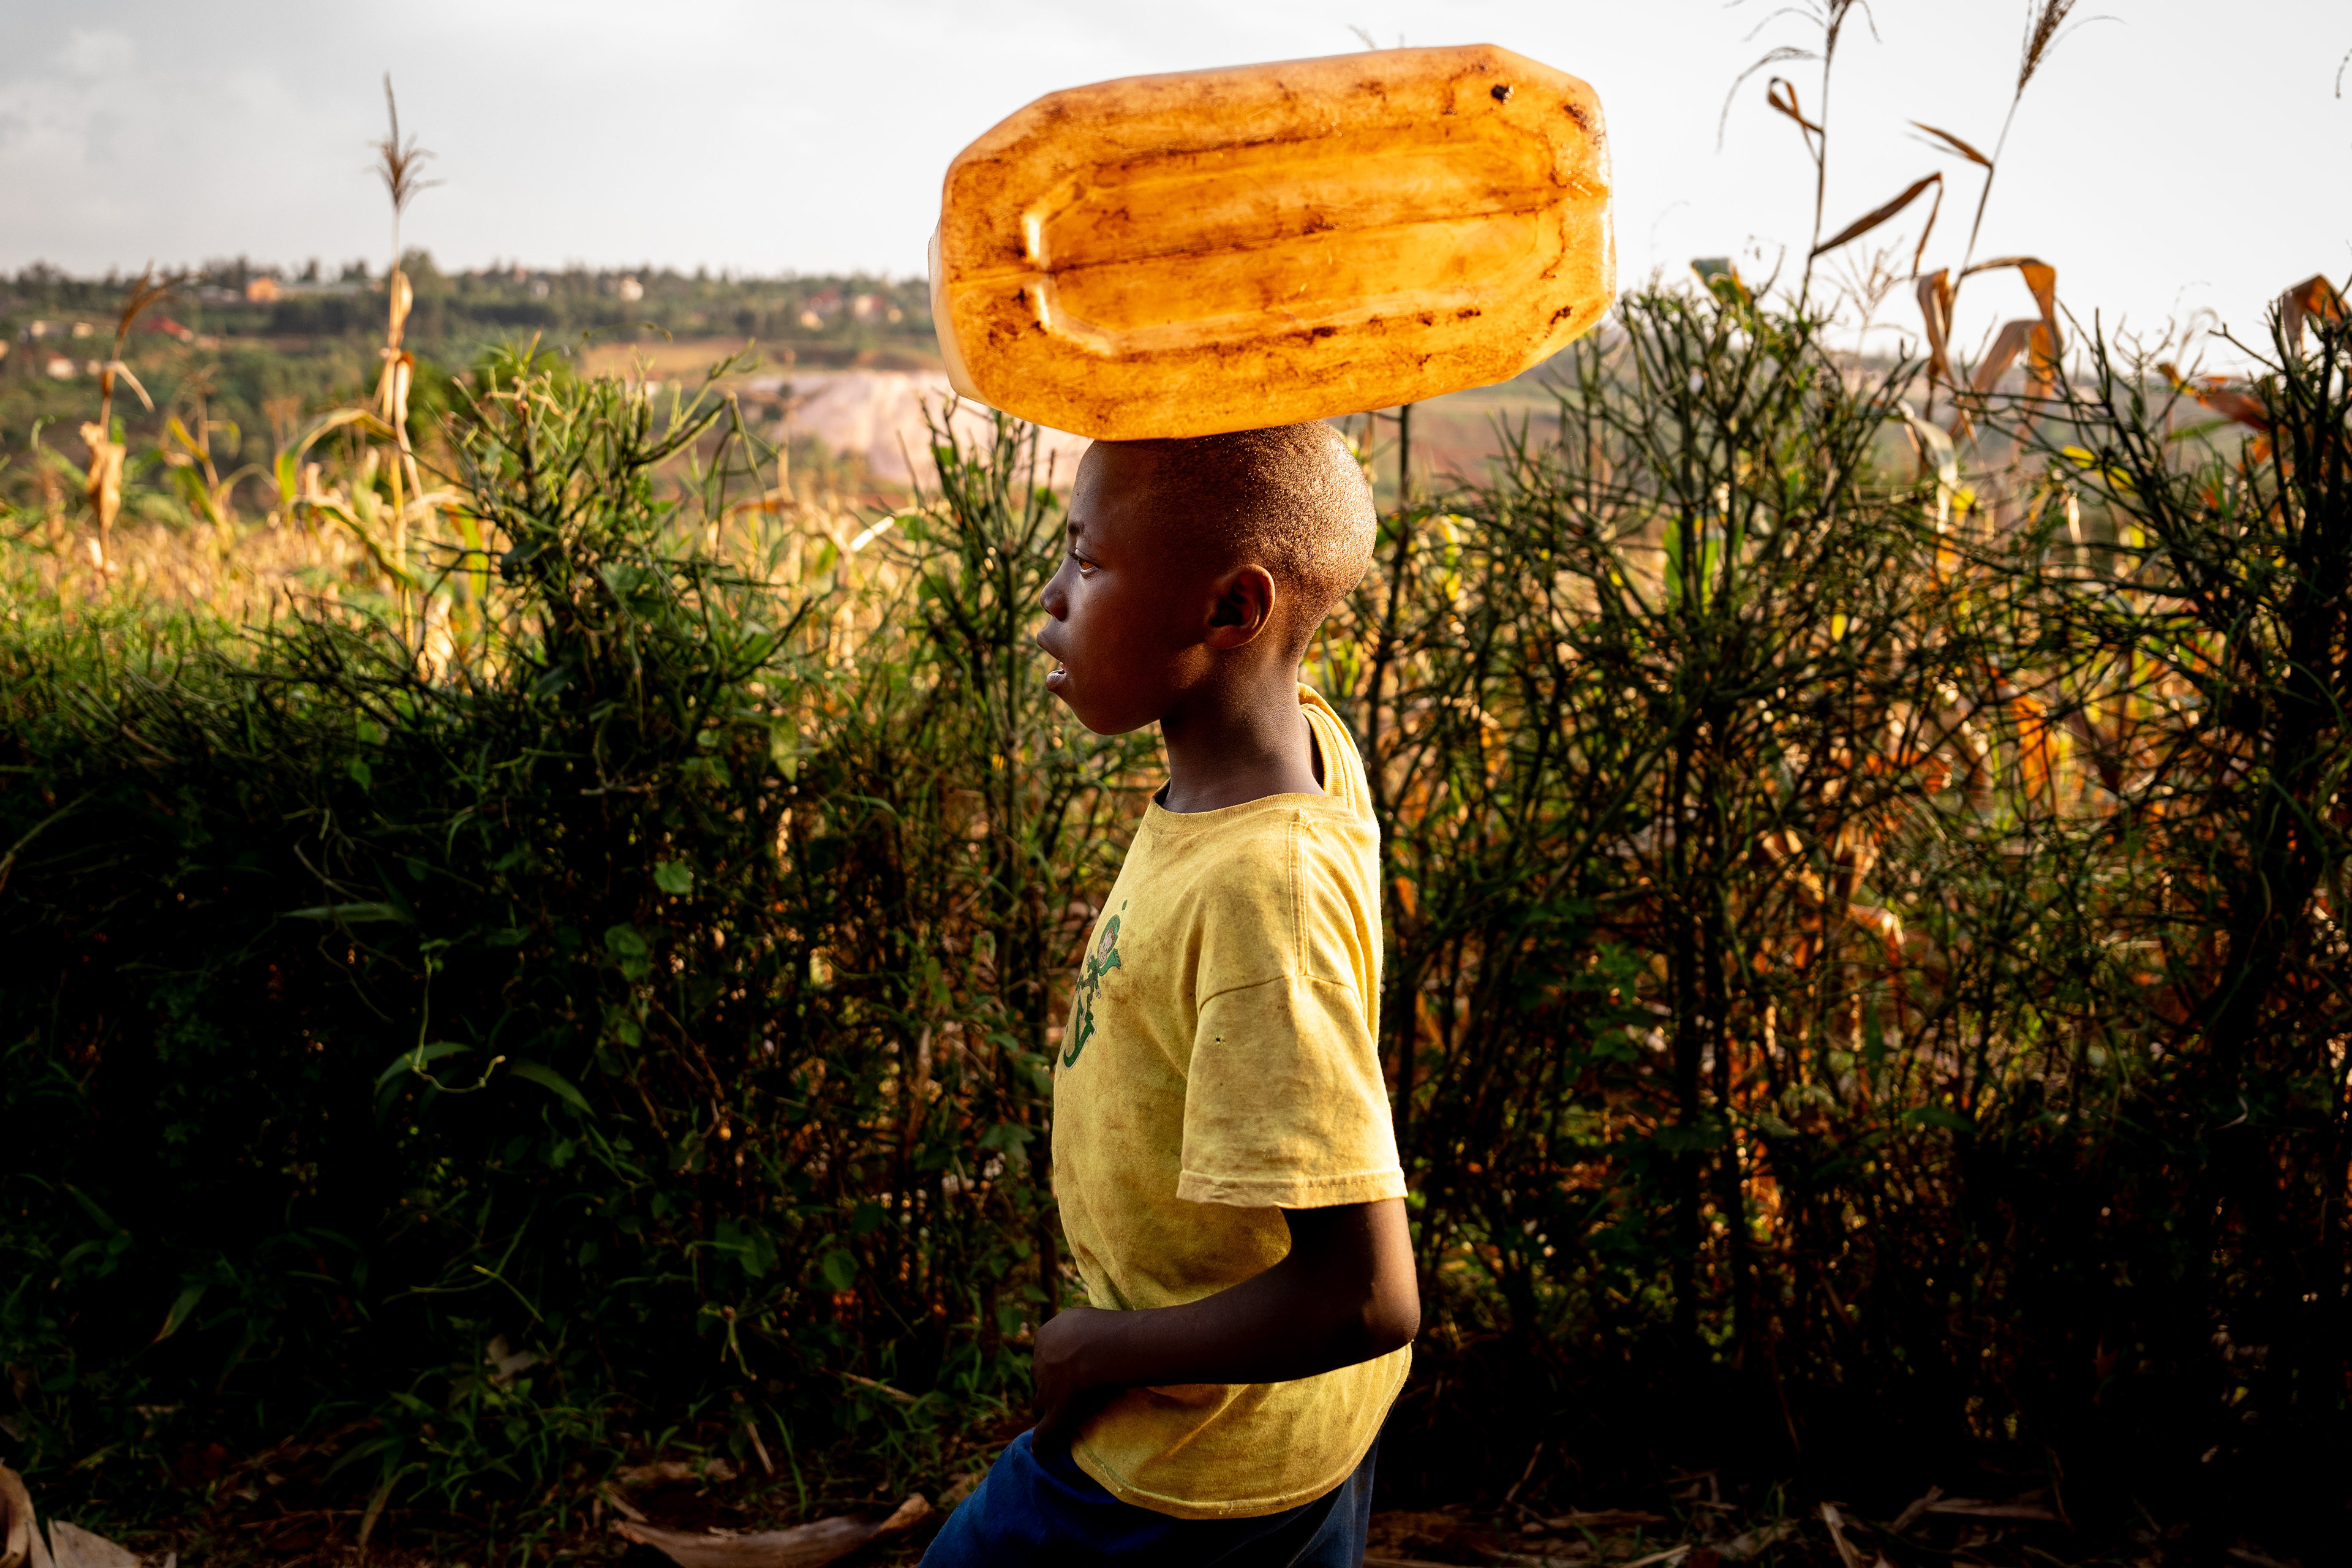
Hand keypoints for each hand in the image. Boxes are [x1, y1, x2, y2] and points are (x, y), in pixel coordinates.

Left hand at [1031, 1304, 1116, 1452]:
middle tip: (1065, 1390)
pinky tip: (1040, 1451)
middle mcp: (1040, 1365)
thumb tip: (1085, 1327)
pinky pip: (1044, 1433)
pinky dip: (1041, 1442)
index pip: (1047, 1353)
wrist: (1100, 1351)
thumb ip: (1077, 1325)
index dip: (1058, 1361)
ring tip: (1053, 1418)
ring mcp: (1045, 1392)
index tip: (1071, 1366)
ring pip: (1040, 1404)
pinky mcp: (1055, 1416)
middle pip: (1041, 1378)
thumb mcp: (1082, 1317)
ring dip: (1045, 1409)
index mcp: (1045, 1338)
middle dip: (1049, 1383)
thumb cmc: (1099, 1330)